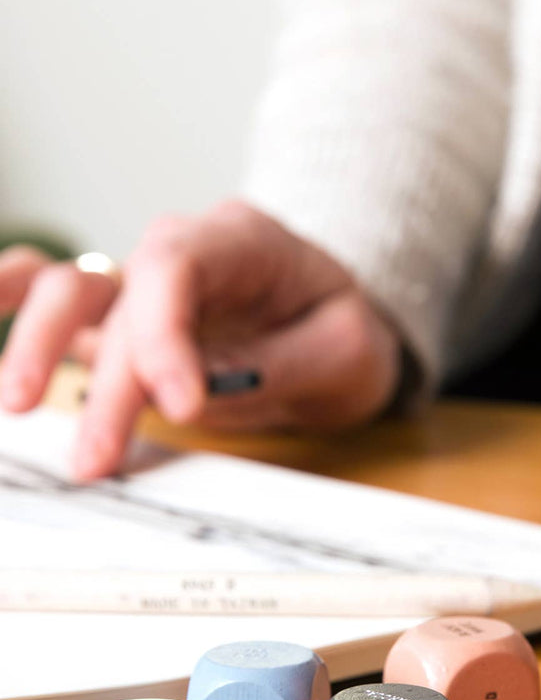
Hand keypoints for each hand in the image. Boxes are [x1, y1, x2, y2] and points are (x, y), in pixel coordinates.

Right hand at [0, 200, 402, 478]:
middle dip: (109, 383)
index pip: (179, 269)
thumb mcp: (349, 350)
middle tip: (96, 458)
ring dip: (39, 348)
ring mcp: (147, 282)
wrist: (343, 325)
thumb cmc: (348, 330)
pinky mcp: (126, 319)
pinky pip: (56, 298)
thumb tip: (201, 394)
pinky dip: (13, 302)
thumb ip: (280, 365)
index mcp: (245, 241)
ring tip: (19, 409)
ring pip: (70, 290)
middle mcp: (184, 252)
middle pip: (123, 298)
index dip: (164, 336)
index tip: (181, 408)